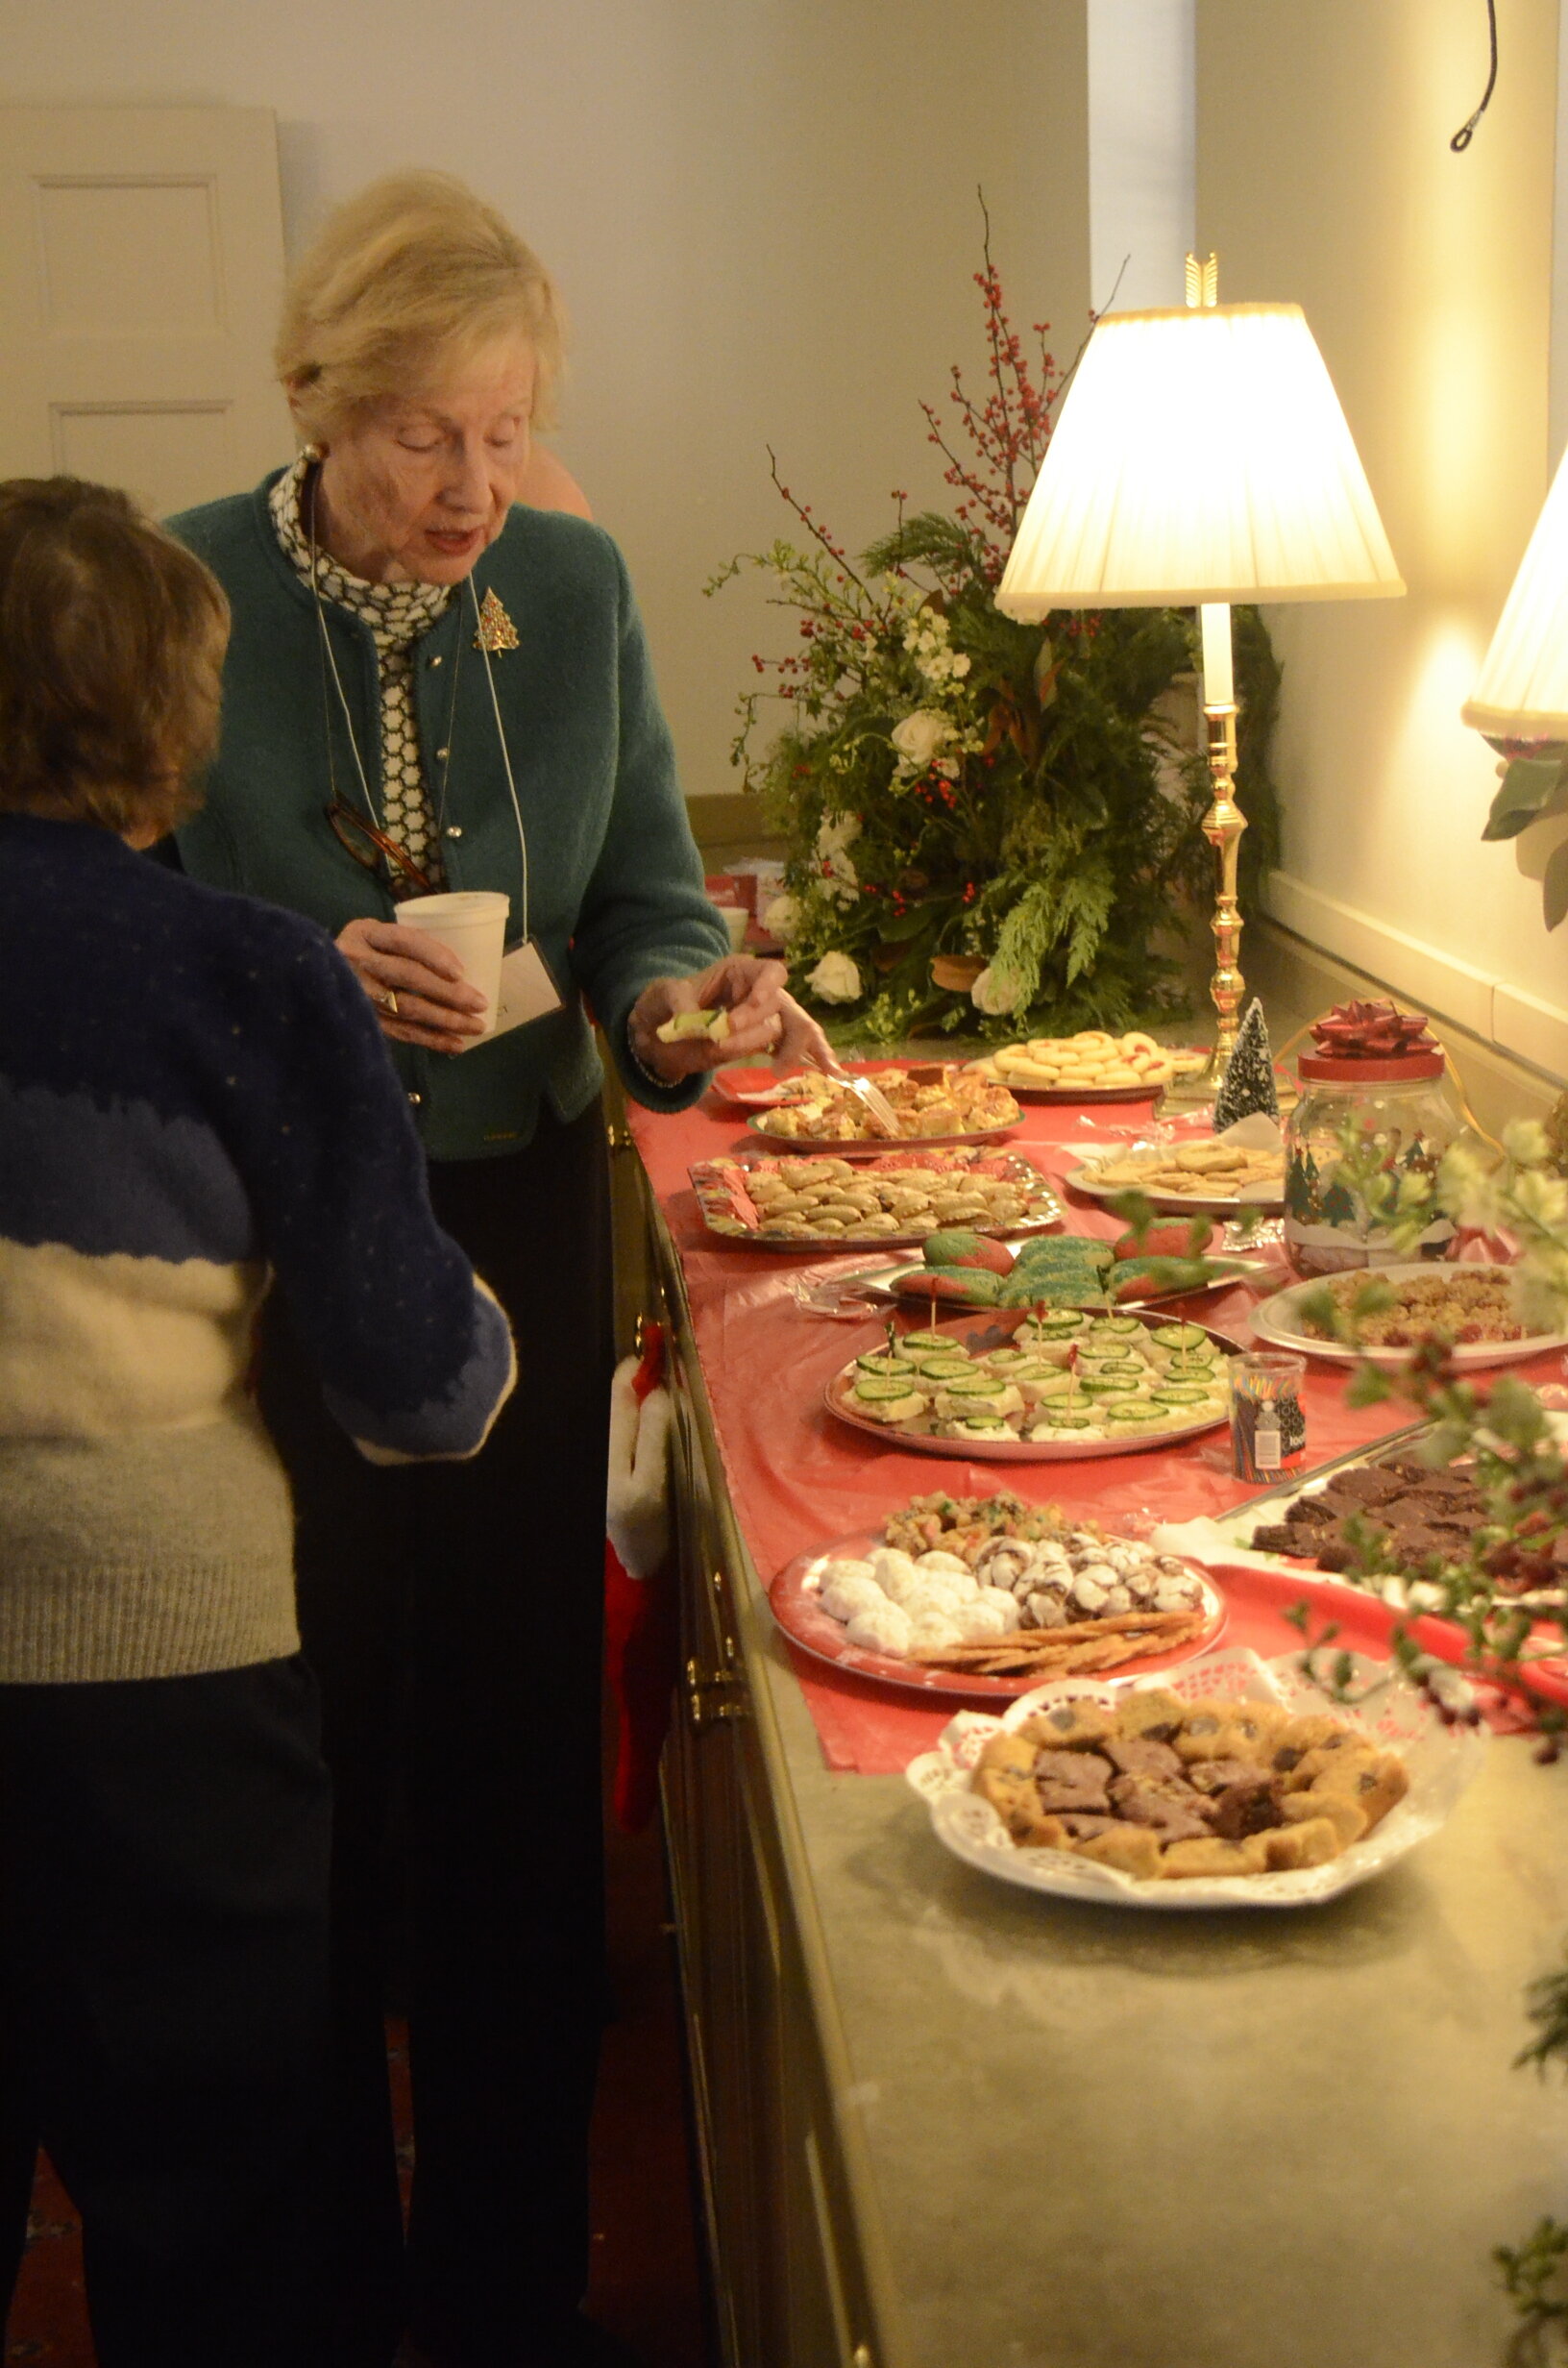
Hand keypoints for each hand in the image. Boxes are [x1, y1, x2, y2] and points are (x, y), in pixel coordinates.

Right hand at [335, 917, 488, 1052]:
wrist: (312, 975)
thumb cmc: (362, 951)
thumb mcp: (377, 936)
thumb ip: (409, 944)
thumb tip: (458, 972)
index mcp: (364, 933)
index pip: (402, 941)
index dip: (432, 955)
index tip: (461, 973)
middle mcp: (355, 960)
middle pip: (407, 976)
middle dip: (448, 992)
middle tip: (480, 1004)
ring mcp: (355, 993)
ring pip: (406, 1008)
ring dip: (445, 1020)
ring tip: (475, 1027)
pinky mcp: (360, 1020)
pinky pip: (400, 1032)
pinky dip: (430, 1040)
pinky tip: (455, 1044)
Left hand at [628, 958, 833, 1083]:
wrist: (662, 1031)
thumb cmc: (667, 1002)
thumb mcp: (663, 995)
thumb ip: (677, 1003)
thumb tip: (688, 1020)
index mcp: (740, 971)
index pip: (769, 973)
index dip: (765, 990)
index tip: (745, 1013)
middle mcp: (760, 992)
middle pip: (784, 1005)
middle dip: (767, 1029)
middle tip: (738, 1050)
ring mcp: (768, 1017)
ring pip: (797, 1028)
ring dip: (795, 1049)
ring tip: (791, 1071)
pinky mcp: (769, 1041)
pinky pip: (798, 1046)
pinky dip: (815, 1057)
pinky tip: (830, 1074)